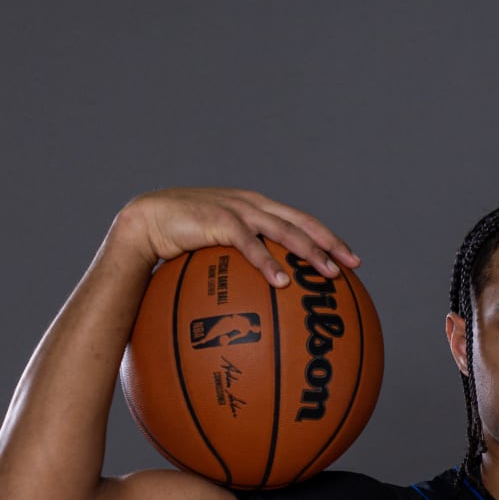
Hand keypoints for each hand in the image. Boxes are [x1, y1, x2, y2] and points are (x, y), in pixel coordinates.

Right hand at [111, 187, 359, 286]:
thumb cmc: (182, 239)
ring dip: (309, 252)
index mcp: (256, 207)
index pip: (300, 220)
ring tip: (328, 274)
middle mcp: (252, 204)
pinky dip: (268, 262)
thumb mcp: (219, 247)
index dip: (328, 238)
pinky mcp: (219, 220)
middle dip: (330, 244)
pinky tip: (282, 282)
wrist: (145, 222)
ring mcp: (237, 209)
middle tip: (353, 266)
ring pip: (283, 229)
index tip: (351, 259)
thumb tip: (268, 296)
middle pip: (301, 222)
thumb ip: (244, 260)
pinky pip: (250, 244)